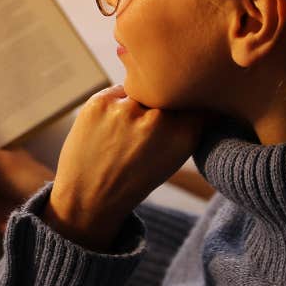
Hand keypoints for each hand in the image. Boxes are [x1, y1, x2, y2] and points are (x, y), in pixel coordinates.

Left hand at [45, 85, 203, 251]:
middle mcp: (157, 119)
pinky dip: (116, 105)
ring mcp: (126, 109)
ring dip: (137, 104)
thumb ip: (191, 124)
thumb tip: (195, 91)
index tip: (177, 116)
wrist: (90, 196)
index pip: (195, 100)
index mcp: (183, 135)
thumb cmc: (134, 178)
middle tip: (143, 131)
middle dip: (160, 105)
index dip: (187, 104)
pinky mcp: (100, 102)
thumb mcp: (174, 158)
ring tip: (124, 133)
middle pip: (167, 91)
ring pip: (141, 89)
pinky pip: (119, 91)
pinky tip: (109, 128)